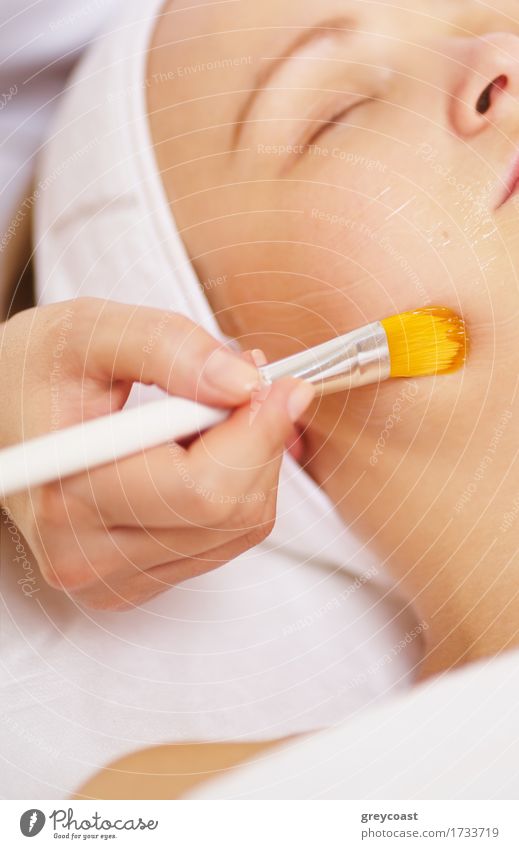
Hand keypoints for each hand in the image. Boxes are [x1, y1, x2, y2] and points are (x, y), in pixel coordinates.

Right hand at [0, 298, 313, 609]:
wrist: (0, 416)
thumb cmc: (36, 374)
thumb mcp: (91, 331)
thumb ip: (169, 348)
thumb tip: (245, 383)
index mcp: (68, 495)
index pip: (201, 488)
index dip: (258, 432)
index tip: (281, 385)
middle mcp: (85, 556)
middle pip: (230, 513)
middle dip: (257, 442)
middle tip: (245, 389)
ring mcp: (110, 580)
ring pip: (239, 530)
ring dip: (247, 464)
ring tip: (205, 416)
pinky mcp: (131, 584)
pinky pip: (224, 543)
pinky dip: (232, 491)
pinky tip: (195, 453)